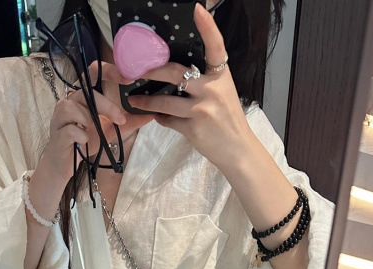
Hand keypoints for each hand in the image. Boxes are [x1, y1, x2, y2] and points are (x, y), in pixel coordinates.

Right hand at [42, 62, 153, 182]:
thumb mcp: (110, 130)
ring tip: (91, 133)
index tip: (130, 78)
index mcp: (82, 95)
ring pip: (78, 109)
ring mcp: (60, 115)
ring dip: (91, 123)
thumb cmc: (85, 142)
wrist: (66, 164)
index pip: (94, 72)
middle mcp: (69, 100)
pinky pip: (73, 130)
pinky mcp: (57, 131)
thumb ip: (129, 121)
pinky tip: (82, 142)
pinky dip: (82, 137)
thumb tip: (151, 113)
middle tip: (120, 119)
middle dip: (107, 106)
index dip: (111, 71)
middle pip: (87, 92)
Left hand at [126, 3, 252, 171]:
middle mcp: (212, 90)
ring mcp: (202, 110)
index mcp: (221, 76)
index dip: (208, 27)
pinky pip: (169, 120)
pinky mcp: (193, 129)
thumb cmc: (228, 119)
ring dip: (147, 101)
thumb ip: (204, 80)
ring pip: (166, 102)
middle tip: (135, 70)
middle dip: (152, 71)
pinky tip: (157, 117)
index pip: (216, 47)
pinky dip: (161, 118)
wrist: (238, 150)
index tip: (197, 9)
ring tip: (134, 99)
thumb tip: (175, 73)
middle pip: (176, 73)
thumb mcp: (222, 92)